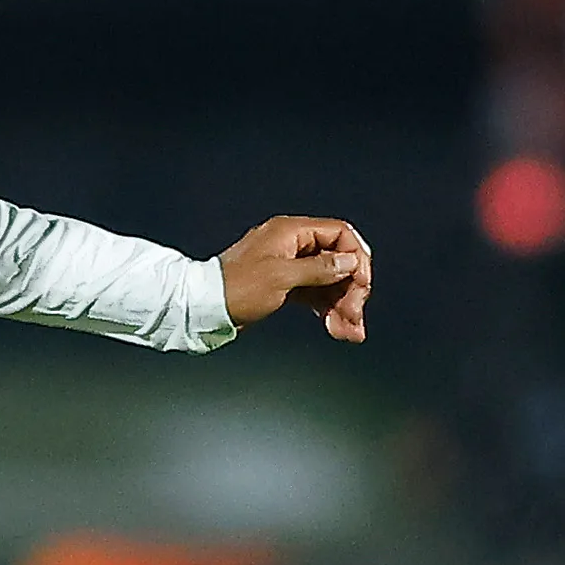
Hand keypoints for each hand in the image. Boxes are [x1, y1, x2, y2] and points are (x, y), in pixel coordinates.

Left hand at [217, 215, 372, 342]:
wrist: (202, 309)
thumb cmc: (234, 289)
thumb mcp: (281, 277)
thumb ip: (318, 269)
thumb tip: (348, 262)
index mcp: (289, 232)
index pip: (339, 235)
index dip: (356, 258)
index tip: (361, 285)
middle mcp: (291, 245)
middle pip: (337, 260)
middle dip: (350, 290)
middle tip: (355, 316)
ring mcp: (287, 266)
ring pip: (327, 281)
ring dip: (342, 305)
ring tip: (349, 332)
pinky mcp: (282, 286)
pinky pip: (313, 294)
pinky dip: (326, 309)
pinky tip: (337, 328)